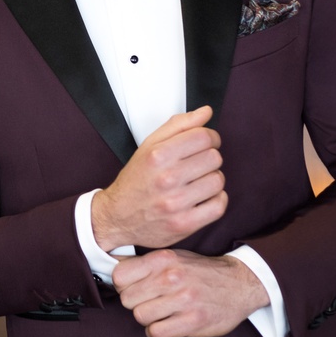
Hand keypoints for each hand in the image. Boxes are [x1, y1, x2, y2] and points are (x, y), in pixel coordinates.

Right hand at [91, 105, 226, 250]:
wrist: (117, 217)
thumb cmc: (134, 181)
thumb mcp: (148, 146)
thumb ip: (178, 126)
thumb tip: (205, 112)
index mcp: (158, 156)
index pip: (203, 136)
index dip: (210, 137)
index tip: (206, 143)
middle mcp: (166, 179)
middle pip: (214, 158)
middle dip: (208, 159)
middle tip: (196, 165)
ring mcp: (176, 203)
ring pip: (218, 181)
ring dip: (211, 180)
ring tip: (196, 182)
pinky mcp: (184, 224)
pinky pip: (218, 205)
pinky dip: (215, 200)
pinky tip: (202, 198)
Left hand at [112, 249, 268, 336]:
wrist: (240, 283)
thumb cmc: (200, 272)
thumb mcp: (172, 257)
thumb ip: (144, 263)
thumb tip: (109, 263)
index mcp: (163, 259)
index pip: (119, 275)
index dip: (123, 285)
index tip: (134, 288)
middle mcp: (171, 277)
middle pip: (127, 299)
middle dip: (136, 303)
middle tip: (151, 302)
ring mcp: (183, 299)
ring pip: (140, 316)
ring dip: (148, 318)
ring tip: (161, 313)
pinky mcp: (193, 320)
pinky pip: (156, 332)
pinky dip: (157, 332)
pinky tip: (167, 325)